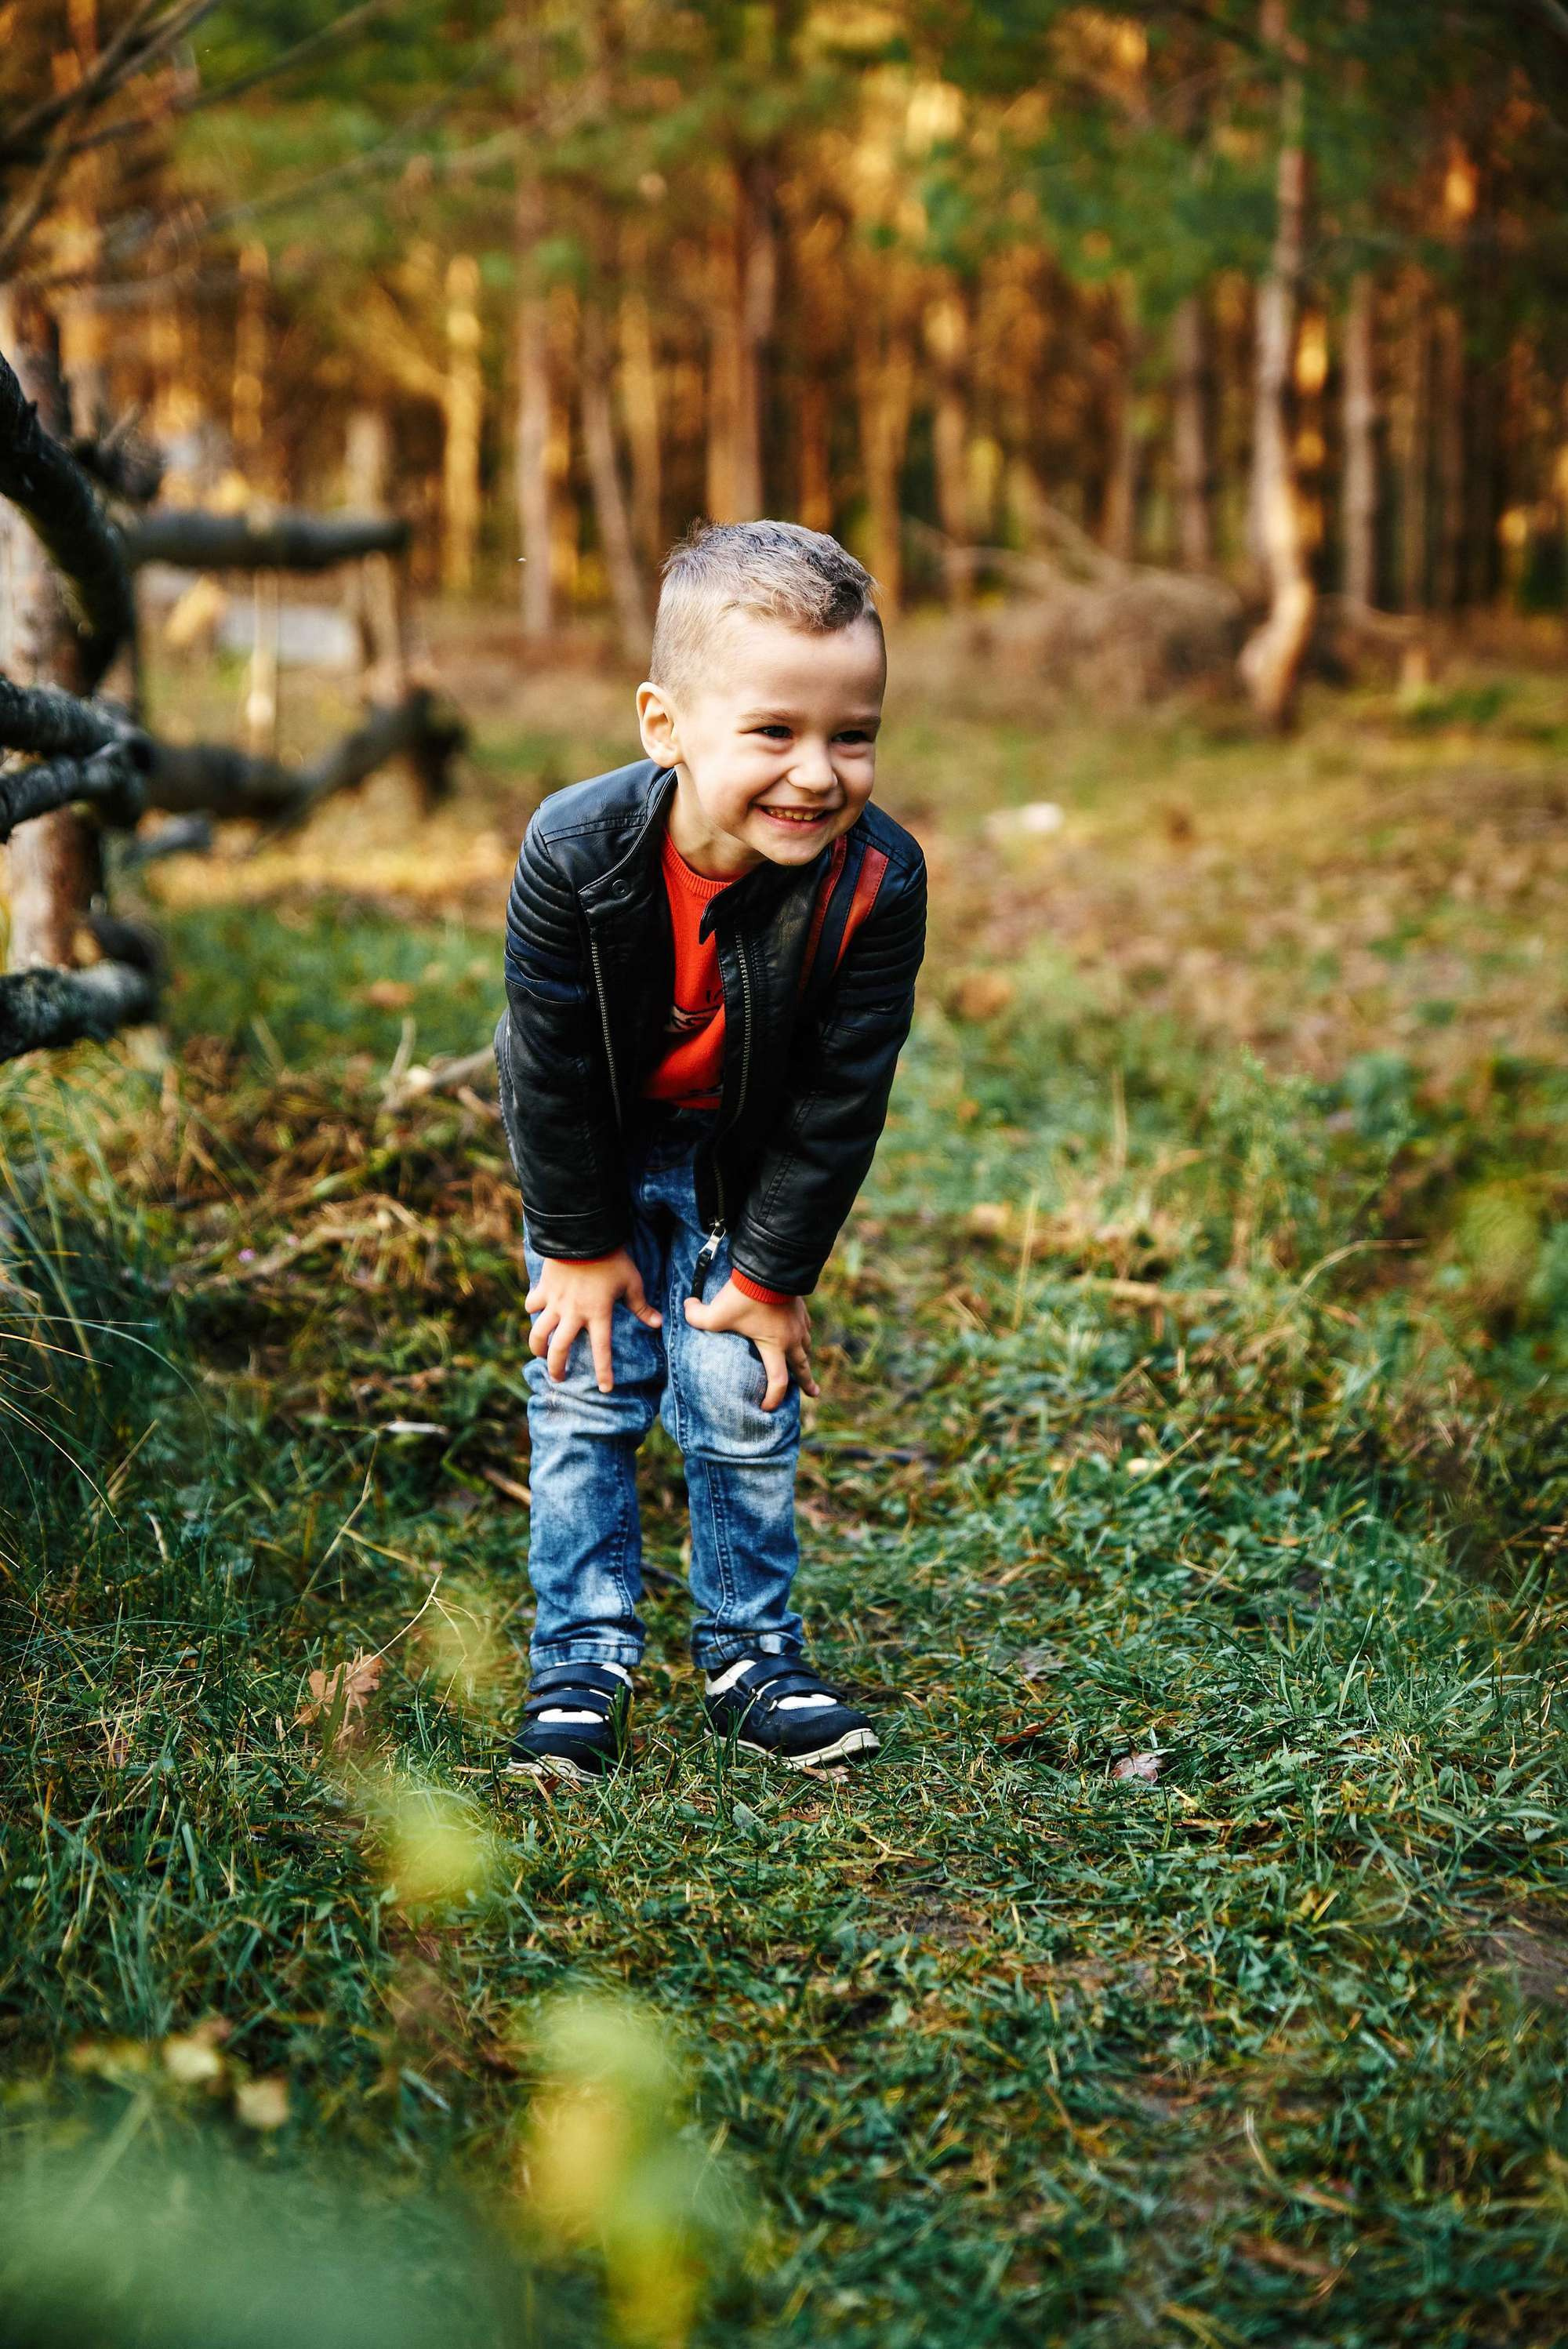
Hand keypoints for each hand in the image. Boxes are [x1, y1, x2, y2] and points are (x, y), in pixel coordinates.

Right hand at [526, 1249, 660, 1392]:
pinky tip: (536, 1312)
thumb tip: (658, 1323)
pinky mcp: (544, 1288)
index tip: (604, 1389)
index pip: (601, 1351)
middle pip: (559, 1349)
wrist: (584, 1234)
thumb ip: (641, 1306)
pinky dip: (533, 1309)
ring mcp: (555, 1302)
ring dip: (538, 1347)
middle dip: (557, 1368)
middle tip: (559, 1378)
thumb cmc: (613, 1258)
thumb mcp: (632, 1282)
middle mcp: (574, 1313)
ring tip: (540, 1354)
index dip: (603, 1372)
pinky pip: (532, 1304)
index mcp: (598, 1314)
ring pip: (539, 1332)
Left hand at [683, 1277, 818, 1412]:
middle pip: (803, 1367)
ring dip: (805, 1357)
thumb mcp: (716, 1312)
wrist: (769, 1267)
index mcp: (774, 1346)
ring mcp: (799, 1323)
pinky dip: (803, 1335)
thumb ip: (696, 1317)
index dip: (773, 1398)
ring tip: (804, 1364)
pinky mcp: (800, 1309)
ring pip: (807, 1346)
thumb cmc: (745, 1295)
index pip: (778, 1381)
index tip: (767, 1407)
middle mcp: (792, 1338)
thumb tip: (687, 1309)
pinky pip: (806, 1327)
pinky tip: (800, 1333)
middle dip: (807, 1383)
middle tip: (813, 1394)